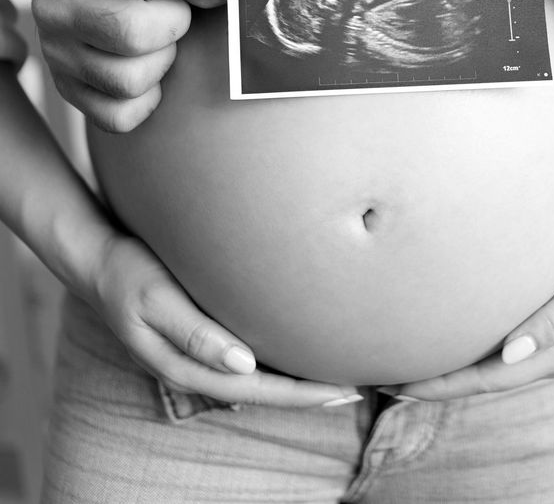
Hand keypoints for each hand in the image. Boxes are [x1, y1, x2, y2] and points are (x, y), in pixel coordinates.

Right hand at [31, 0, 245, 131]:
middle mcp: (57, 6)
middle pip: (130, 31)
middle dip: (175, 22)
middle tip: (178, 9)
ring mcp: (57, 53)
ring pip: (127, 80)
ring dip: (163, 60)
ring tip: (160, 37)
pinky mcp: (66, 89)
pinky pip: (118, 116)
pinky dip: (147, 99)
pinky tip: (151, 68)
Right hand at [88, 232, 358, 407]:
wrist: (97, 258)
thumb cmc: (127, 273)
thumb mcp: (155, 299)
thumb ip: (196, 333)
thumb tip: (244, 366)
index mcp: (187, 364)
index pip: (256, 389)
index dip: (300, 394)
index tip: (342, 391)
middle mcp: (197, 365)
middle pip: (263, 389)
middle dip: (307, 392)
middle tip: (357, 384)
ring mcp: (198, 352)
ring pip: (256, 376)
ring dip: (294, 376)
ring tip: (335, 370)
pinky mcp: (201, 333)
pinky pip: (247, 356)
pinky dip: (275, 358)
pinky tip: (294, 350)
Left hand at [383, 222, 553, 400]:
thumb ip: (553, 323)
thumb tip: (506, 354)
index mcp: (551, 355)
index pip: (483, 379)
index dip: (439, 385)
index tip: (396, 384)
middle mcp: (540, 351)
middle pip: (476, 375)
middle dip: (432, 379)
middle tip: (382, 373)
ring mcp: (538, 334)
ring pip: (482, 358)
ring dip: (445, 361)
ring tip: (404, 355)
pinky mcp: (537, 311)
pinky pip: (493, 335)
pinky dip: (464, 338)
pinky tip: (445, 328)